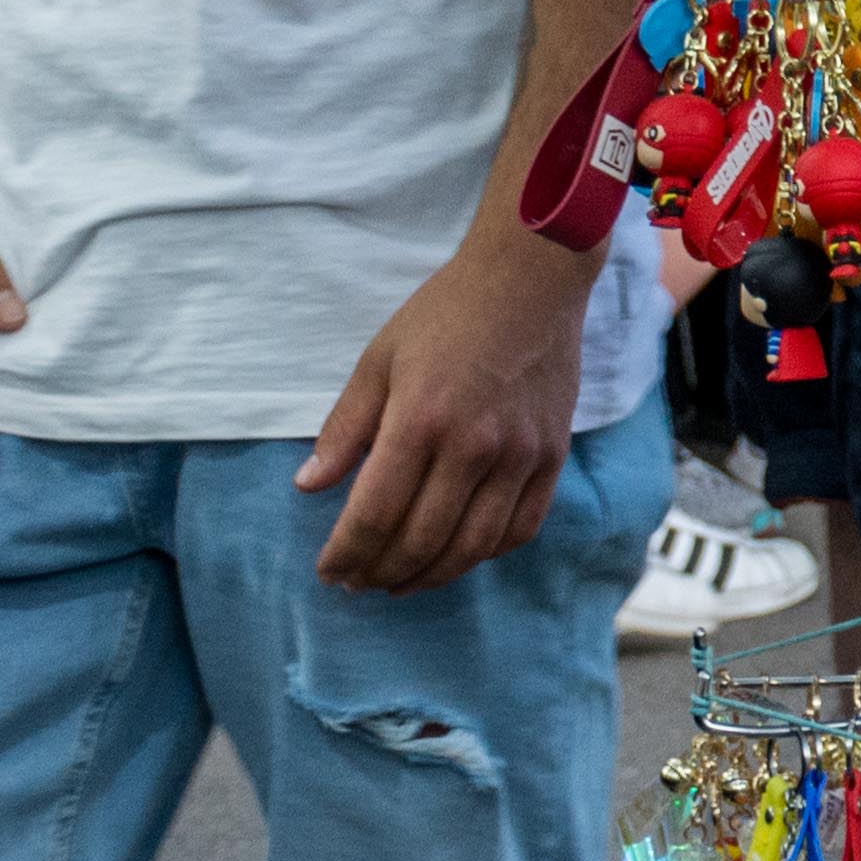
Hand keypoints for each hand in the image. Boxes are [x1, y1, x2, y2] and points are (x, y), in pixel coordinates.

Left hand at [298, 226, 593, 592]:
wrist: (532, 278)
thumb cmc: (445, 314)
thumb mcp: (378, 361)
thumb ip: (344, 428)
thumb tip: (308, 486)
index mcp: (420, 420)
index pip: (374, 515)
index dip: (346, 554)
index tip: (329, 572)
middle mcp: (474, 445)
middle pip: (421, 540)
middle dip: (380, 572)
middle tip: (358, 582)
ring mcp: (521, 453)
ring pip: (473, 546)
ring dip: (431, 575)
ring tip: (401, 582)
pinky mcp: (553, 453)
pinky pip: (521, 527)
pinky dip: (486, 553)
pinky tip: (457, 555)